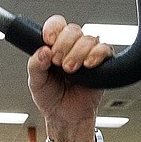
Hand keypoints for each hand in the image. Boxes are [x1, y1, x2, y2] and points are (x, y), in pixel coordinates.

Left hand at [27, 16, 112, 141]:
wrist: (66, 117)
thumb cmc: (51, 97)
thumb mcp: (36, 82)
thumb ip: (35, 65)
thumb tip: (43, 51)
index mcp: (54, 46)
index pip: (57, 24)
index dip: (53, 29)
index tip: (48, 41)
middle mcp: (72, 47)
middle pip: (73, 29)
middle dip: (64, 45)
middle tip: (58, 63)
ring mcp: (88, 54)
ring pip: (88, 39)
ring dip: (77, 53)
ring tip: (70, 71)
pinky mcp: (103, 64)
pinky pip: (105, 49)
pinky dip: (96, 55)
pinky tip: (88, 66)